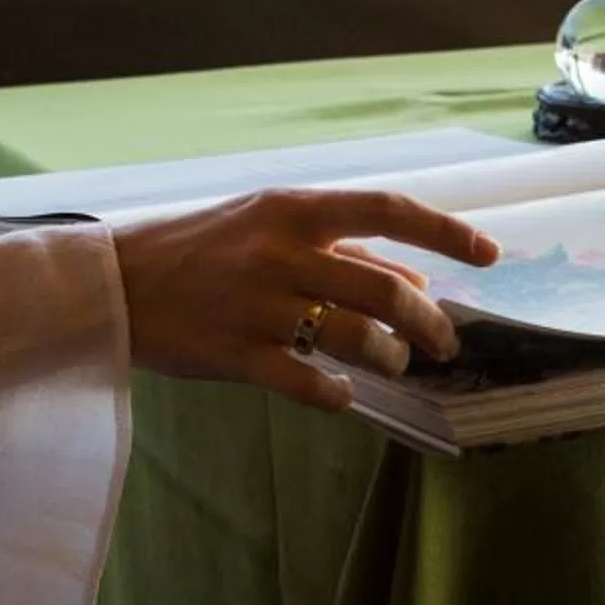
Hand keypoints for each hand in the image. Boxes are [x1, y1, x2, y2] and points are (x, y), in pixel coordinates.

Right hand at [111, 188, 500, 411]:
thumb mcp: (269, 226)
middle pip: (383, 286)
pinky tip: (343, 396)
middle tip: (443, 342)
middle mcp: (281, 251)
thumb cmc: (203, 248)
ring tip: (394, 363)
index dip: (445, 231)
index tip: (489, 254)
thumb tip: (420, 283)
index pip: (387, 209)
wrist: (115, 281)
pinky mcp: (233, 353)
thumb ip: (342, 249)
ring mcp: (257, 304)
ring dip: (388, 355)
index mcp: (293, 209)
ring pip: (353, 335)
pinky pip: (304, 382)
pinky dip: (336, 394)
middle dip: (427, 320)